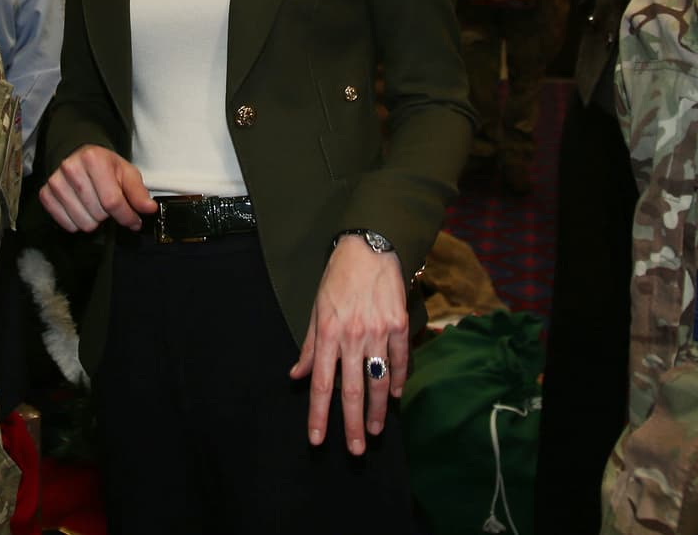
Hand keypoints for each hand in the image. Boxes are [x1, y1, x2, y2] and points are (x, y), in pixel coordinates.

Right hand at [39, 144, 156, 231]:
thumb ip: (139, 192)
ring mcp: (55, 181)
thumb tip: (149, 209)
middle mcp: (71, 168)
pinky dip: (77, 223)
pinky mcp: (45, 194)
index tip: (135, 222)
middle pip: (98, 213)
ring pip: (82, 222)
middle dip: (109, 215)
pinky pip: (66, 224)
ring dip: (94, 220)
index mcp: (93, 159)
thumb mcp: (127, 173)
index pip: (113, 201)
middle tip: (108, 203)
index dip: (128, 217)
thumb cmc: (106, 167)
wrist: (81, 158)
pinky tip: (82, 209)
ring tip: (95, 205)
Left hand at [289, 237, 408, 455]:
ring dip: (377, 409)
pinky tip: (394, 396)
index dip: (318, 414)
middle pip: (352, 390)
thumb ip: (309, 345)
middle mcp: (353, 336)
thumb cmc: (338, 278)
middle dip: (352, 424)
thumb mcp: (316, 308)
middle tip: (355, 449)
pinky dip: (398, 380)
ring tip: (375, 430)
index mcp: (328, 333)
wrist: (368, 247)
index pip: (321, 383)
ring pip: (379, 380)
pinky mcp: (399, 324)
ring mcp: (378, 331)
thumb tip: (297, 375)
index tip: (317, 439)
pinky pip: (400, 360)